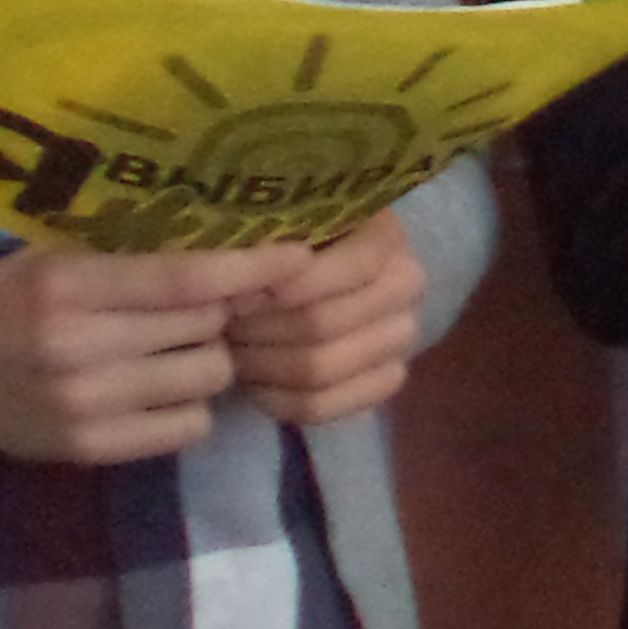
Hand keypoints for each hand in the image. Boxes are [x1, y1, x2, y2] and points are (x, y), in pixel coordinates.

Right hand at [0, 244, 313, 464]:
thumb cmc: (9, 299)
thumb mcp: (55, 256)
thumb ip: (131, 249)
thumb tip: (231, 236)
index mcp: (68, 286)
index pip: (182, 279)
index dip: (248, 268)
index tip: (298, 256)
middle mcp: (78, 346)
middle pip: (204, 327)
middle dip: (219, 313)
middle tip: (208, 304)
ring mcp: (87, 405)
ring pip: (208, 378)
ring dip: (208, 359)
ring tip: (180, 347)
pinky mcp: (93, 449)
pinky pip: (188, 426)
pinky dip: (188, 406)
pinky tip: (161, 388)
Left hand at [224, 211, 429, 427]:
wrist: (312, 277)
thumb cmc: (286, 241)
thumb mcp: (279, 222)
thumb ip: (267, 240)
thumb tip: (249, 275)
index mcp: (385, 235)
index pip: (350, 267)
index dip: (289, 283)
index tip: (238, 290)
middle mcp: (406, 284)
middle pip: (323, 323)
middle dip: (260, 326)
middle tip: (221, 322)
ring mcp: (400, 337)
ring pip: (319, 369)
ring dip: (261, 364)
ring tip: (231, 348)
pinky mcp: (385, 379)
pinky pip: (323, 406)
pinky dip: (277, 400)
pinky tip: (253, 382)